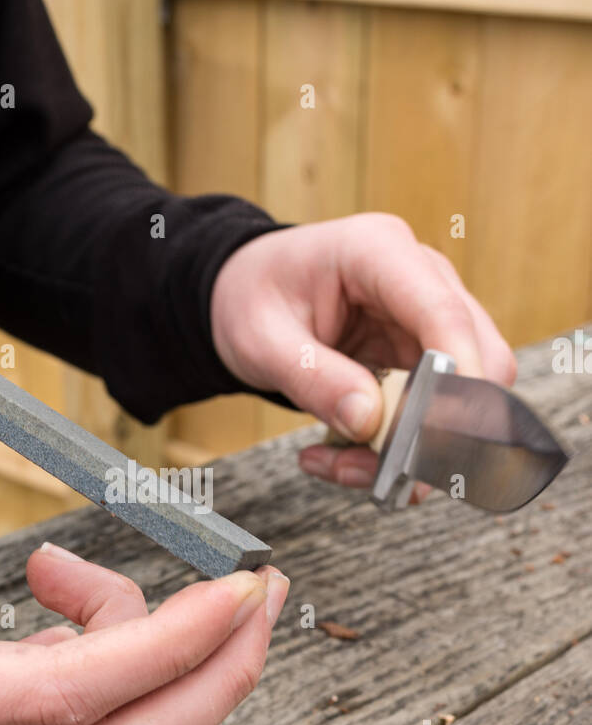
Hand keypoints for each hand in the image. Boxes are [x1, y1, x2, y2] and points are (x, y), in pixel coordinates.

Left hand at [211, 213, 516, 491]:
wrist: (247, 294)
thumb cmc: (253, 299)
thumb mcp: (262, 339)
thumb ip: (313, 378)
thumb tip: (369, 422)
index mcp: (378, 252)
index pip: (442, 312)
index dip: (454, 375)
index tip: (441, 433)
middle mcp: (421, 281)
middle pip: (477, 361)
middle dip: (438, 429)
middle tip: (381, 472)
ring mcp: (428, 323)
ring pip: (462, 401)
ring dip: (410, 450)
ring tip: (338, 466)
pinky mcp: (424, 360)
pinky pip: (433, 418)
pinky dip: (393, 451)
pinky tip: (339, 456)